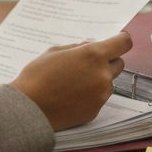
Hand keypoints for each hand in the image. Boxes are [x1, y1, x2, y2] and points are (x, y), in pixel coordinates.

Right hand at [10, 32, 132, 130]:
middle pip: (119, 63)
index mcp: (93, 55)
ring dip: (98, 79)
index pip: (123, 43)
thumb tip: (91, 44)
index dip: (121, 40)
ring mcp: (101, 95)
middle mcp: (102, 75)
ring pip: (108, 82)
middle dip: (107, 61)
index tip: (117, 41)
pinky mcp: (95, 110)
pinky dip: (90, 95)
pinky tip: (71, 96)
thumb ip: (77, 47)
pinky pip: (98, 98)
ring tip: (74, 82)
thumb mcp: (55, 52)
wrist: (28, 109)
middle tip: (88, 63)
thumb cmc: (37, 76)